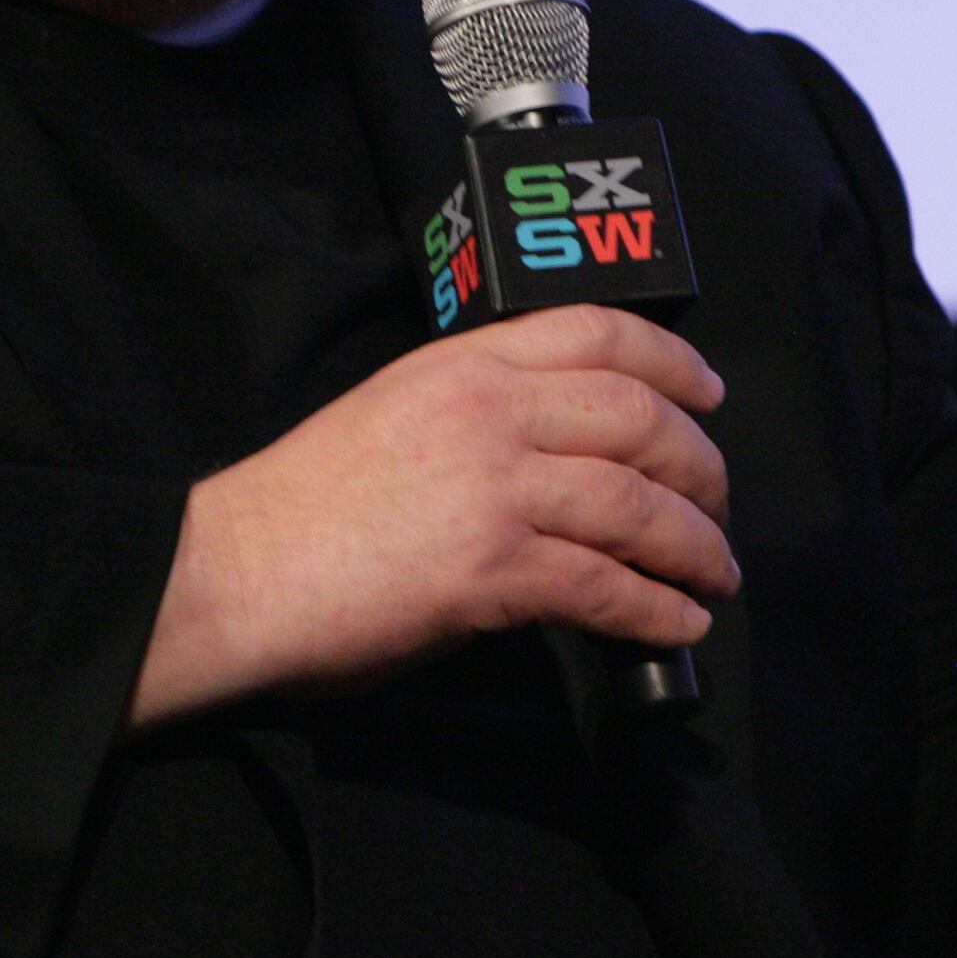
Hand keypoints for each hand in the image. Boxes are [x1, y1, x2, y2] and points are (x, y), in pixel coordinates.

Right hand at [131, 306, 737, 725]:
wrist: (237, 569)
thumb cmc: (304, 505)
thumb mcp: (397, 411)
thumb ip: (481, 417)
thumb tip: (562, 462)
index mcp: (464, 362)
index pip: (598, 332)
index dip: (674, 363)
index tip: (710, 394)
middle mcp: (490, 410)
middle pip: (641, 420)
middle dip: (702, 467)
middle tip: (719, 507)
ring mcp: (495, 487)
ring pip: (638, 506)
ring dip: (696, 547)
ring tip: (716, 577)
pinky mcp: (492, 569)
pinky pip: (605, 587)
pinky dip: (655, 611)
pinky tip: (676, 625)